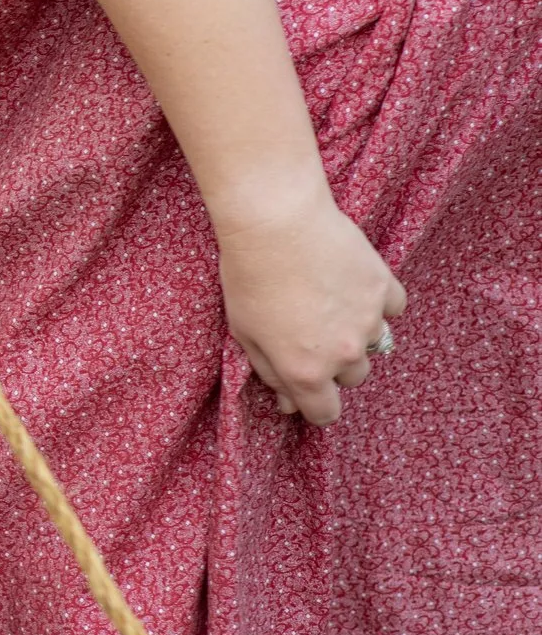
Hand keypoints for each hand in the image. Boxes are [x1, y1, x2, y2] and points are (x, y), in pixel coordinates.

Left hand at [215, 187, 404, 424]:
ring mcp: (369, 322)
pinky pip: (391, 308)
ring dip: (355, 331)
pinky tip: (349, 281)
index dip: (314, 404)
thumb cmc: (248, 274)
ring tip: (326, 298)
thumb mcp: (243, 331)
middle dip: (334, 362)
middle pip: (351, 377)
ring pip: (374, 345)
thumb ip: (269, 372)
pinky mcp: (385, 289)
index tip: (308, 388)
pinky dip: (375, 300)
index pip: (324, 414)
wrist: (274, 220)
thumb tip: (287, 403)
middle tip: (309, 327)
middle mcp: (343, 354)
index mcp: (305, 372)